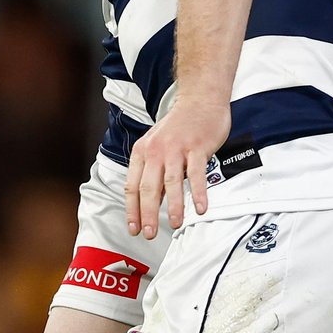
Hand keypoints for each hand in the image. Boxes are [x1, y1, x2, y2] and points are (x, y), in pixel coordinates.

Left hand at [124, 100, 230, 239]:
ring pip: (171, 182)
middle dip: (148, 214)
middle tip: (150, 233)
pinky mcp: (197, 147)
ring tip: (175, 224)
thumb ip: (154, 172)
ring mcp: (177, 148)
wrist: (200, 99)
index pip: (133, 185)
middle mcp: (157, 150)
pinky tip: (199, 208)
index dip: (132, 209)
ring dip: (173, 206)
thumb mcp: (158, 145)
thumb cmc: (179, 125)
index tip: (134, 228)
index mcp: (143, 151)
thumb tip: (152, 201)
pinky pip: (196, 174)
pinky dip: (197, 193)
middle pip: (149, 187)